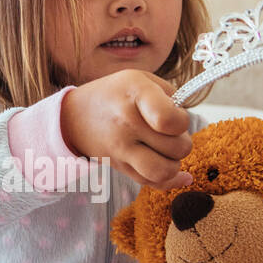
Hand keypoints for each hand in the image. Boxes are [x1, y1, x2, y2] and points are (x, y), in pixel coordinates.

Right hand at [60, 70, 194, 189]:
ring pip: (164, 171)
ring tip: (168, 152)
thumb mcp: (140, 79)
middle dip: (182, 141)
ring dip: (175, 164)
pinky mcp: (121, 168)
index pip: (169, 120)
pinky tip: (181, 175)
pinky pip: (153, 183)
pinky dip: (171, 181)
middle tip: (170, 134)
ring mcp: (122, 149)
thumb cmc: (115, 94)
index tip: (175, 116)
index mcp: (135, 94)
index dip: (182, 121)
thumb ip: (170, 95)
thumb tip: (188, 123)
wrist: (74, 117)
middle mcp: (126, 123)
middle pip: (176, 147)